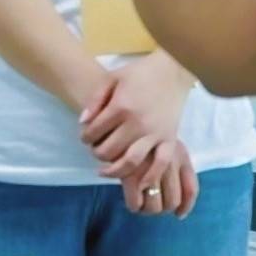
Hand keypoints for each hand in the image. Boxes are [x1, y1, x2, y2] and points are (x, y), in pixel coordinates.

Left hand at [80, 55, 199, 215]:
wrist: (173, 71)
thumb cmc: (139, 73)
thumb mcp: (112, 78)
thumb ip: (95, 100)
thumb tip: (82, 122)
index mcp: (121, 107)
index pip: (94, 131)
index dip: (85, 137)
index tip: (86, 137)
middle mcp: (137, 123)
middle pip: (109, 150)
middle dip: (97, 153)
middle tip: (95, 150)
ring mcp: (155, 133)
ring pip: (131, 162)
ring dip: (114, 171)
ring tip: (105, 171)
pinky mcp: (170, 139)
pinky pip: (160, 164)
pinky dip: (149, 177)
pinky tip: (139, 184)